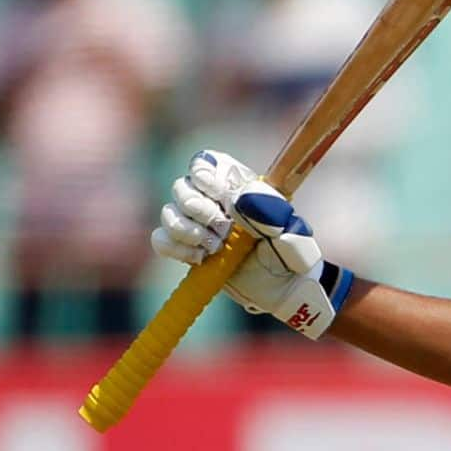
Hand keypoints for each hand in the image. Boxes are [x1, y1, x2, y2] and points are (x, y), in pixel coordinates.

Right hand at [150, 150, 353, 336]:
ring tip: (215, 248)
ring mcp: (196, 224)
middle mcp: (213, 200)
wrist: (283, 288)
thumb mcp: (289, 229)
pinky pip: (161, 240)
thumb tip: (236, 199)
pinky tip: (200, 259)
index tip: (220, 195)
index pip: (206, 162)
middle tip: (224, 230)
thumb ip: (268, 209)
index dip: (205, 174)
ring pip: (168, 212)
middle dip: (199, 209)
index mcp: (237, 185)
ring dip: (188, 231)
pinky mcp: (185, 248)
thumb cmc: (289, 253)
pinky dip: (176, 249)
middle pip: (182, 186)